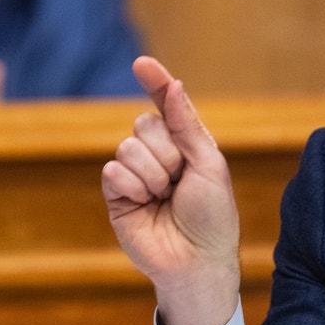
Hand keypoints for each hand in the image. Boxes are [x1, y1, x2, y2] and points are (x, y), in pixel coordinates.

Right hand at [101, 56, 240, 324]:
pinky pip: (113, 172)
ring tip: (164, 197)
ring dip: (152, 174)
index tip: (142, 63)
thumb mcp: (209, 164)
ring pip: (128, 147)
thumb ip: (187, 124)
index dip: (155, 82)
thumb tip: (174, 85)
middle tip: (179, 180)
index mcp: (185, 143)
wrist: (197, 260)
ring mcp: (136, 174)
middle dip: (166, 152)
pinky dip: (132, 187)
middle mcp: (159, 154)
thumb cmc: (212, 215)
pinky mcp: (117, 195)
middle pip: (144, 123)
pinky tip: (145, 205)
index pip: (166, 105)